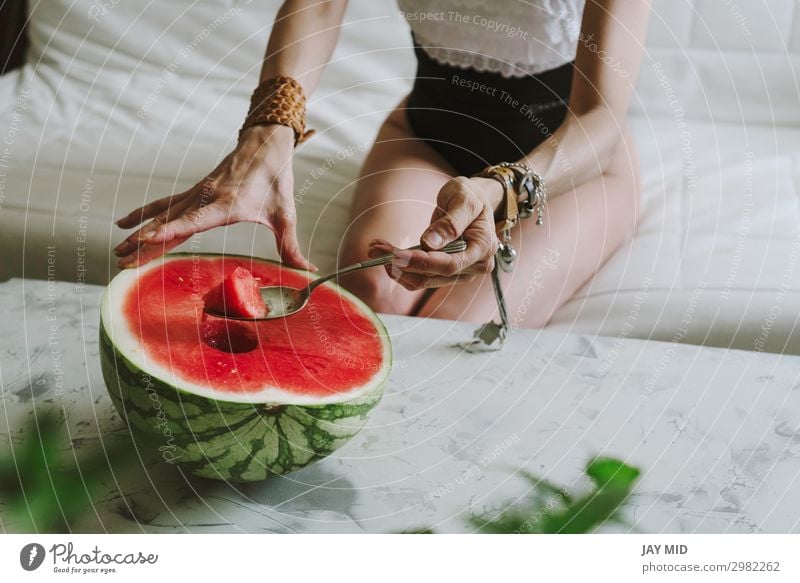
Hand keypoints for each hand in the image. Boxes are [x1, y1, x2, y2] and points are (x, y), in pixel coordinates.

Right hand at [113, 124, 315, 269]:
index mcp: (226, 204)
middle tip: (122, 261)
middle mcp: (205, 198)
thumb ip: (291, 246)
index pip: (192, 221)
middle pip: (169, 222)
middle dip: (144, 243)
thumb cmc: (276, 178)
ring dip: (139, 233)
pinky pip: (165, 204)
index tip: (146, 240)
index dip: (168, 232)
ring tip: (118, 251)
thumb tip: (308, 272)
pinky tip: (126, 223)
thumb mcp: (286, 214)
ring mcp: (197, 193)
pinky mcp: (195, 192)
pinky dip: (145, 214)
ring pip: (162, 215)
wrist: (266, 142)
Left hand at [369, 176, 500, 289]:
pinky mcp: (445, 273)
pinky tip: (386, 252)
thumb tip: (429, 244)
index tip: (396, 255)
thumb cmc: (470, 196)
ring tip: (376, 248)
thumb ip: (450, 223)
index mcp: (483, 249)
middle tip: (375, 249)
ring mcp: (460, 273)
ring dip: (396, 268)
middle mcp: (474, 267)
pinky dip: (401, 267)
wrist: (474, 201)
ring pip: (422, 280)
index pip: (449, 264)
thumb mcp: (463, 199)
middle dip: (401, 264)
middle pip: (433, 275)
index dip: (421, 262)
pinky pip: (420, 276)